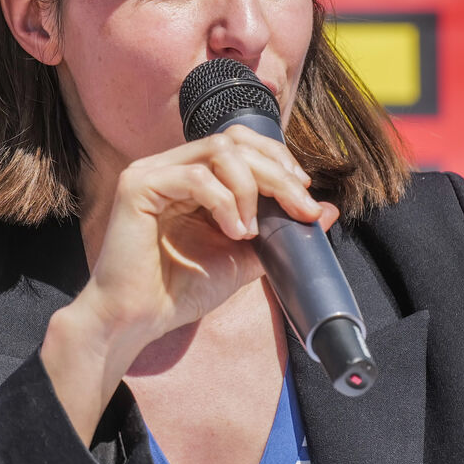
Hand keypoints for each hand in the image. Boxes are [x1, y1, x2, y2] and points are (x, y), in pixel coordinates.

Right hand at [85, 124, 331, 343]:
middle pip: (235, 141)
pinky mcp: (138, 186)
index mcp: (190, 177)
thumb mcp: (241, 257)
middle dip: (276, 173)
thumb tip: (326, 210)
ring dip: (250, 188)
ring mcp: (151, 172)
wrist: (137, 321)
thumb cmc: (180, 290)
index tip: (303, 193)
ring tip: (250, 231)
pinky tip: (233, 232)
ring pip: (218, 151)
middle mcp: (169, 166)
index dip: (277, 160)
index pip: (239, 143)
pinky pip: (195, 177)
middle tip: (299, 207)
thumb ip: (278, 231)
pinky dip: (224, 203)